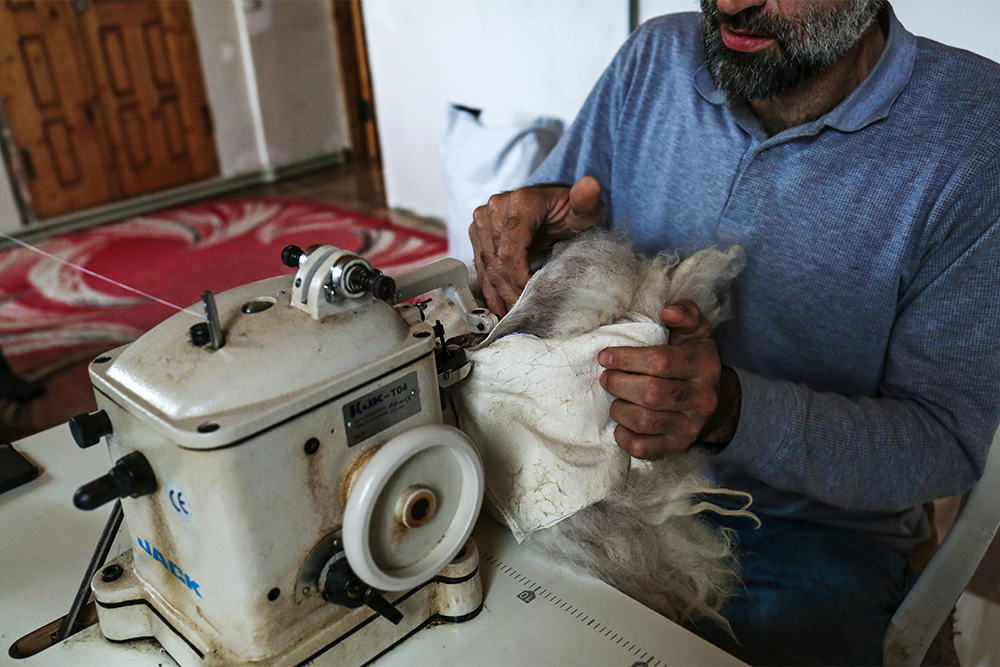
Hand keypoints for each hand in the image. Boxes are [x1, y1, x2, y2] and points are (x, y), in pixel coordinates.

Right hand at [470, 175, 604, 315]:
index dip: (519, 277)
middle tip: (525, 309)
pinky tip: (496, 305)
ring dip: (499, 292)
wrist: (551, 204)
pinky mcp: (478, 231)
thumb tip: (590, 185)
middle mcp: (495, 207)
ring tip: (511, 312)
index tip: (534, 294)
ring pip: (487, 265)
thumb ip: (586, 200)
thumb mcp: (583, 208)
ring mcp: (483, 219)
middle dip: (511, 289)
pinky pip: (480, 263)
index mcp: (520, 202)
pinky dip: (488, 286)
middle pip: (497, 260)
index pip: (511, 250)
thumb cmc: (570, 209)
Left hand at [598, 300, 740, 457]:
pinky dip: (624, 435)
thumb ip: (685, 314)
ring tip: (615, 397)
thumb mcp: (695, 333)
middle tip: (606, 377)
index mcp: (704, 365)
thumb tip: (668, 311)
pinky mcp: (677, 447)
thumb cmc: (693, 360)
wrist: (716, 404)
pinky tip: (622, 421)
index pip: (661, 362)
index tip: (606, 356)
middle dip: (618, 383)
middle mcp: (701, 399)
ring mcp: (690, 426)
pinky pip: (642, 448)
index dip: (627, 358)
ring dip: (619, 408)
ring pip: (644, 421)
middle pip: (650, 393)